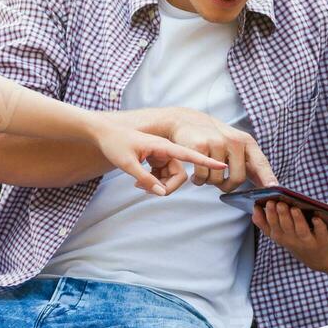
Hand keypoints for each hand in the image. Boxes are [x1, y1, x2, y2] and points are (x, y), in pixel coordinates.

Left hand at [90, 118, 226, 196]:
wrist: (104, 133)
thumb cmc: (115, 144)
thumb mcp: (127, 164)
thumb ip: (146, 179)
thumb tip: (162, 193)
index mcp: (162, 146)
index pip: (189, 153)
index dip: (206, 160)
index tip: (223, 164)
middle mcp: (166, 150)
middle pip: (179, 174)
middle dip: (166, 186)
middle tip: (145, 190)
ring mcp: (162, 155)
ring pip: (170, 177)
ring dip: (157, 185)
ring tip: (138, 185)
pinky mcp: (156, 159)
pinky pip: (162, 176)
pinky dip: (153, 182)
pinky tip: (139, 181)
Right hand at [149, 107, 276, 190]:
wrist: (184, 120)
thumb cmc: (212, 137)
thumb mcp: (234, 144)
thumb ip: (248, 163)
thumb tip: (267, 185)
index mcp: (246, 141)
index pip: (260, 163)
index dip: (267, 177)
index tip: (274, 188)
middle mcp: (234, 141)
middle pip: (238, 178)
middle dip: (227, 187)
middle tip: (220, 185)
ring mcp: (217, 143)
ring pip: (218, 180)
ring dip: (209, 183)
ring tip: (205, 174)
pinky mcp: (200, 146)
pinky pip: (202, 176)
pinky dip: (198, 181)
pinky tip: (195, 175)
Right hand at [254, 200, 327, 273]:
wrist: (319, 258)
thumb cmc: (296, 239)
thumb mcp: (279, 234)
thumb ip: (266, 223)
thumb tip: (255, 207)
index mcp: (280, 236)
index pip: (270, 227)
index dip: (266, 216)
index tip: (262, 204)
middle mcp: (292, 240)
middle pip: (285, 227)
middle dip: (281, 215)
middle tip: (278, 202)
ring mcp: (308, 242)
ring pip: (301, 230)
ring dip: (297, 220)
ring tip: (294, 208)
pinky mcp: (323, 240)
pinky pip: (321, 233)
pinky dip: (319, 226)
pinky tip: (316, 217)